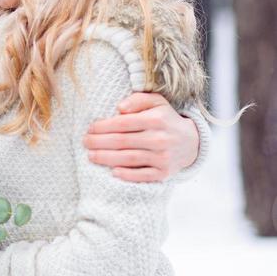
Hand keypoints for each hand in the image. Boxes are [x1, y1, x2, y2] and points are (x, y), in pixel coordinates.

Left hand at [83, 92, 199, 182]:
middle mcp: (160, 138)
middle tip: (85, 142)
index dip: (104, 126)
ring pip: (129, 159)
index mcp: (156, 119)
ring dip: (107, 158)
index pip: (124, 123)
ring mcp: (163, 157)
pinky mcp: (164, 173)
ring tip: (91, 156)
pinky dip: (127, 175)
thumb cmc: (165, 119)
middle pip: (123, 141)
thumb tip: (119, 108)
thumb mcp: (156, 102)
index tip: (90, 128)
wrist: (190, 142)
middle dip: (100, 142)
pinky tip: (113, 172)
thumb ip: (137, 100)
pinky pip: (143, 175)